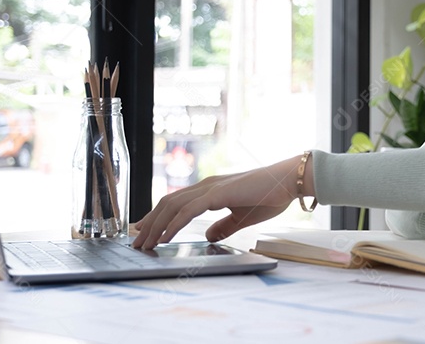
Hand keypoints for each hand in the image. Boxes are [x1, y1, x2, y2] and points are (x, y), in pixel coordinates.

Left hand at [132, 157, 302, 248]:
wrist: (289, 181)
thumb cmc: (271, 195)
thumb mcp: (243, 218)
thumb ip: (224, 225)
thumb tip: (206, 235)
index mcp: (211, 190)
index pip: (176, 202)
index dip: (157, 216)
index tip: (143, 231)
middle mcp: (206, 186)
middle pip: (167, 203)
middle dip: (149, 223)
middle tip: (135, 242)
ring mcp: (211, 187)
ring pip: (173, 205)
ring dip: (155, 225)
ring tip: (144, 243)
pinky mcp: (218, 193)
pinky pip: (188, 210)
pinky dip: (173, 224)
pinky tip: (165, 237)